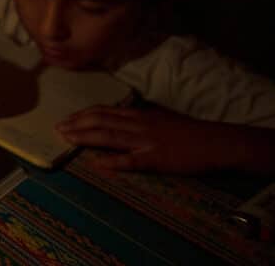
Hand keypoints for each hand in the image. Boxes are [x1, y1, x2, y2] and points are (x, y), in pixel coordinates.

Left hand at [55, 105, 229, 173]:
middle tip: (57, 128)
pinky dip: (114, 161)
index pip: (105, 111)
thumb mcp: (162, 119)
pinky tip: (98, 164)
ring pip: (110, 135)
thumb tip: (121, 119)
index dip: (83, 114)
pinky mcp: (157, 159)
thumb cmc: (190, 133)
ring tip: (67, 139)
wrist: (217, 142)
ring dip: (86, 137)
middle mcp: (140, 124)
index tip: (66, 118)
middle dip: (77, 124)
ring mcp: (147, 141)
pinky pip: (132, 160)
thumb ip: (141, 119)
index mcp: (140, 115)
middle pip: (101, 120)